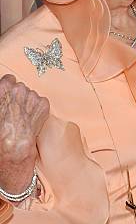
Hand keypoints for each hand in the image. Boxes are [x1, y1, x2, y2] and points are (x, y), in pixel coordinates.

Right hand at [0, 74, 48, 195]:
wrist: (14, 144)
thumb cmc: (1, 130)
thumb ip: (1, 95)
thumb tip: (3, 93)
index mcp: (5, 86)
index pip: (10, 79)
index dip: (9, 89)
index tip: (9, 97)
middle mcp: (20, 89)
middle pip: (21, 87)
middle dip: (19, 96)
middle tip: (15, 110)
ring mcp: (33, 96)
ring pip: (32, 94)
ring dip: (29, 103)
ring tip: (22, 117)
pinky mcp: (44, 104)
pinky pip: (41, 102)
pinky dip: (38, 109)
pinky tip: (31, 119)